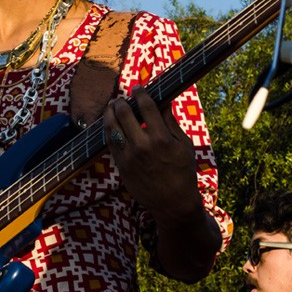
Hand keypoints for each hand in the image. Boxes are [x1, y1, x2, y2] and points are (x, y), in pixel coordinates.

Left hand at [103, 87, 204, 222]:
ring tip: (111, 107)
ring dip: (109, 113)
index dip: (140, 94)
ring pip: (111, 127)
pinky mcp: (121, 166)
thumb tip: (163, 101)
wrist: (173, 202)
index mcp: (161, 138)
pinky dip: (108, 130)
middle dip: (121, 102)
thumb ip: (171, 122)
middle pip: (124, 114)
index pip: (146, 107)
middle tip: (121, 98)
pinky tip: (110, 124)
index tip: (138, 88)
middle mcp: (142, 146)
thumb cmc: (182, 172)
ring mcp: (129, 156)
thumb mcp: (183, 145)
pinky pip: (109, 143)